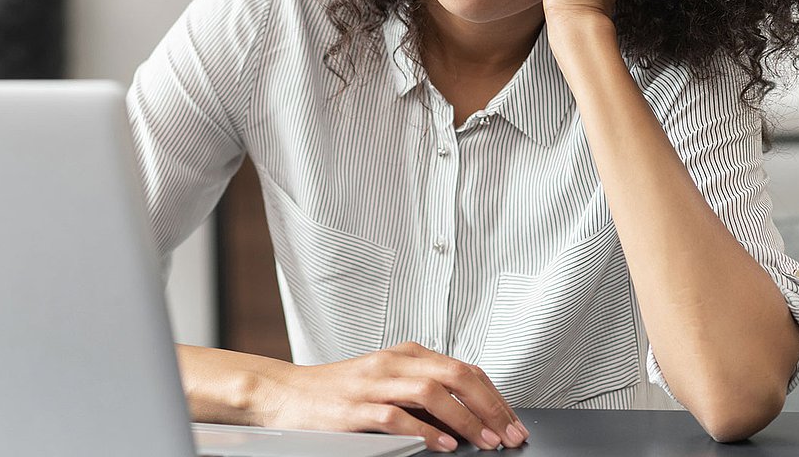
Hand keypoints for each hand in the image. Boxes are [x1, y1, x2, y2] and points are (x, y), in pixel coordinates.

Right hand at [249, 342, 527, 451]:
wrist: (285, 393)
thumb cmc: (336, 392)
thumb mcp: (385, 382)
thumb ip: (423, 392)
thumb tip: (470, 415)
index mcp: (405, 355)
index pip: (464, 369)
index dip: (495, 397)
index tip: (513, 422)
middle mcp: (393, 363)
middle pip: (456, 375)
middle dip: (490, 407)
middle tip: (509, 434)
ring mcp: (373, 384)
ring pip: (432, 392)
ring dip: (466, 419)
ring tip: (485, 441)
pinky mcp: (355, 409)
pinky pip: (396, 417)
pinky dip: (425, 431)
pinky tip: (443, 444)